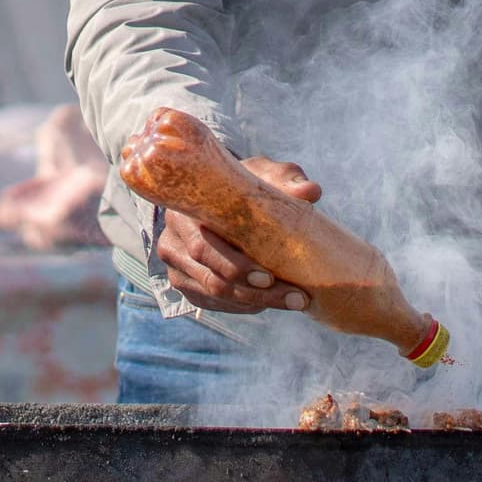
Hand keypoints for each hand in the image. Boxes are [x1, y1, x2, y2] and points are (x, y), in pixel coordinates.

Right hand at [153, 158, 319, 314]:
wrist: (228, 198)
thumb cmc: (247, 184)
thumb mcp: (265, 176)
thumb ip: (286, 180)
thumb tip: (310, 191)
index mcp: (182, 212)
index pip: (203, 247)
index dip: (236, 266)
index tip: (271, 276)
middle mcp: (171, 242)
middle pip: (212, 278)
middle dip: (257, 292)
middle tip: (296, 296)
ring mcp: (176, 267)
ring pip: (216, 295)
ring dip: (257, 302)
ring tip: (295, 300)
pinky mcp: (187, 285)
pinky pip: (215, 304)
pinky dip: (246, 305)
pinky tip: (272, 300)